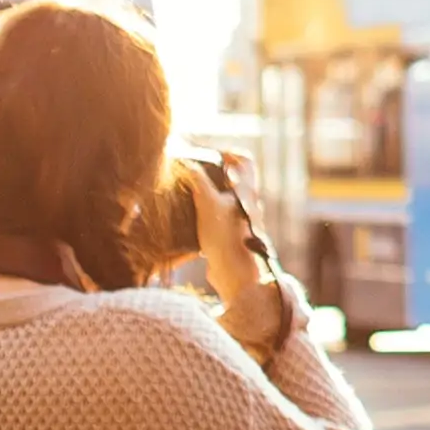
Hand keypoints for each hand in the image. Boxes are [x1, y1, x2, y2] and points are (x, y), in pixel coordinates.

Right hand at [191, 155, 264, 295]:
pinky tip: (185, 218)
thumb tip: (185, 162)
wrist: (235, 275)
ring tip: (184, 196)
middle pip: (230, 180)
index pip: (244, 161)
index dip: (228, 154)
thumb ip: (197, 180)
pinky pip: (214, 221)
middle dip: (209, 176)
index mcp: (245, 191)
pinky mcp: (227, 238)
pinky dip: (200, 216)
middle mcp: (245, 204)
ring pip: (221, 201)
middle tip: (190, 176)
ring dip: (203, 197)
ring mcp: (238, 222)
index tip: (209, 157)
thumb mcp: (208, 202)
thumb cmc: (226, 235)